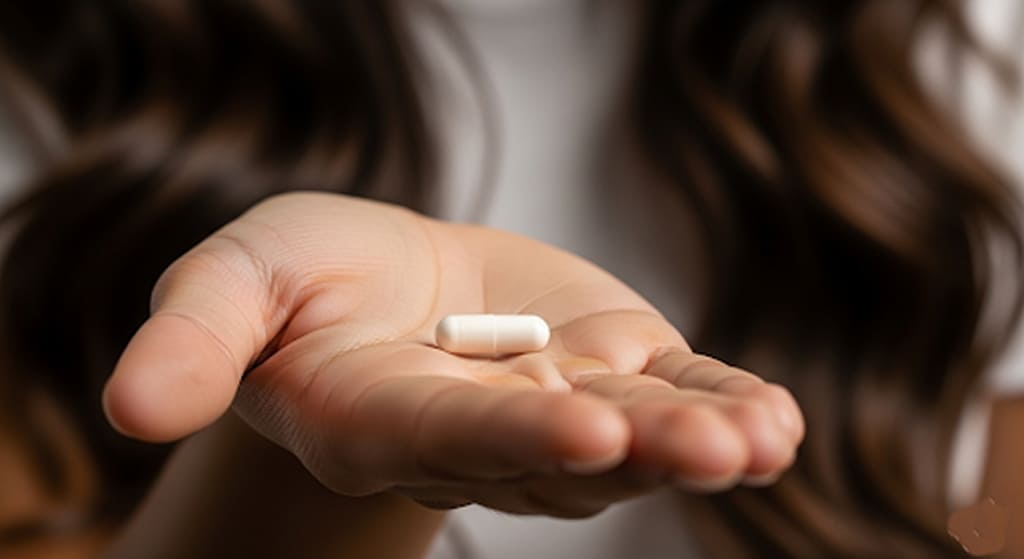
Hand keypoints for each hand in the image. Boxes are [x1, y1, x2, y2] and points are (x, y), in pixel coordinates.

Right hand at [103, 192, 803, 516]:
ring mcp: (557, 406)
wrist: (390, 287)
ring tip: (761, 441)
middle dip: (633, 452)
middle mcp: (476, 432)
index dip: (509, 438)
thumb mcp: (233, 282)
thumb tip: (131, 407)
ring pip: (631, 434)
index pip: (444, 436)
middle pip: (556, 453)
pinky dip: (724, 406)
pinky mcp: (614, 370)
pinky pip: (673, 395)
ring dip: (698, 439)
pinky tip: (775, 421)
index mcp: (379, 417)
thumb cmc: (304, 282)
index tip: (580, 433)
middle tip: (708, 451)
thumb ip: (194, 338)